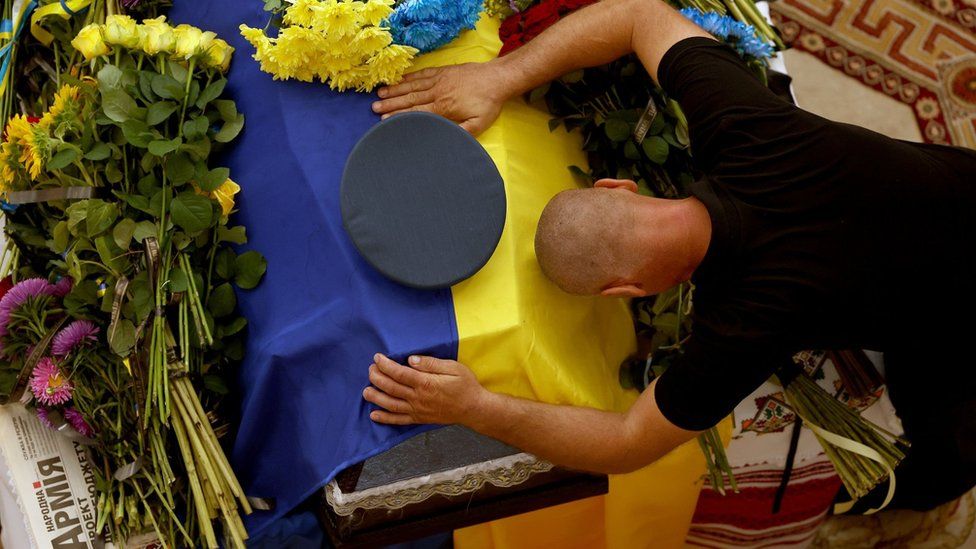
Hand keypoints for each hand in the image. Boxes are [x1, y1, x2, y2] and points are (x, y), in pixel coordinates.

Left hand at [363, 353, 490, 425]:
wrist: (473, 408)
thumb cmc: (465, 385)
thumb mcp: (453, 367)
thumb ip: (431, 363)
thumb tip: (411, 359)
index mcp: (426, 383)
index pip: (399, 373)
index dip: (385, 365)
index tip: (377, 358)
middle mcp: (418, 398)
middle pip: (391, 387)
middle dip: (377, 378)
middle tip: (370, 369)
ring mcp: (418, 410)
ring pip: (391, 404)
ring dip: (376, 397)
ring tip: (365, 391)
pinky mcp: (419, 419)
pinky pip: (399, 420)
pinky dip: (385, 418)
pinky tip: (374, 415)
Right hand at [371, 63, 507, 134]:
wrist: (497, 79)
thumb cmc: (488, 104)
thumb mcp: (479, 124)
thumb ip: (462, 133)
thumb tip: (446, 140)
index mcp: (444, 107)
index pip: (418, 113)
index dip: (400, 116)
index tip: (385, 120)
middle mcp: (438, 92)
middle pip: (410, 99)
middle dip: (391, 104)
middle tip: (374, 108)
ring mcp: (439, 80)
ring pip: (413, 85)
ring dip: (396, 90)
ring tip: (380, 93)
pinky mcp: (442, 71)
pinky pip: (422, 74)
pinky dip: (409, 78)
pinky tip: (399, 80)